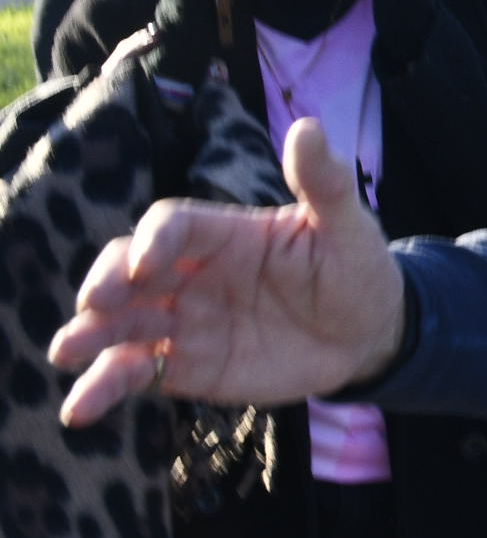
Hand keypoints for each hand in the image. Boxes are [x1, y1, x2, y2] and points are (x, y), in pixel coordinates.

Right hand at [50, 119, 407, 425]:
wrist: (368, 334)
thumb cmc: (354, 269)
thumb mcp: (346, 225)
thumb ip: (323, 183)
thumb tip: (308, 128)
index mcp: (222, 233)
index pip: (172, 226)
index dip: (155, 240)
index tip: (151, 264)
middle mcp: (190, 273)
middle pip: (129, 270)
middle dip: (108, 283)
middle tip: (96, 303)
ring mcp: (184, 320)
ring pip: (123, 324)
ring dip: (91, 335)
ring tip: (67, 350)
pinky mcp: (185, 366)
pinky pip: (135, 373)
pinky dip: (104, 387)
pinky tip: (80, 409)